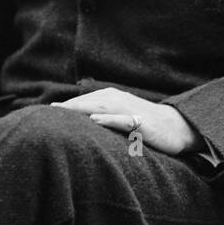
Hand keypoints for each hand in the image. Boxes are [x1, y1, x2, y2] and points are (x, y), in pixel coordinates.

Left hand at [52, 88, 204, 155]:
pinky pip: (123, 119)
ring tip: (63, 113)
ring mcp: (131, 110)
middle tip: (47, 113)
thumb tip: (78, 123)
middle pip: (89, 102)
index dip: (66, 107)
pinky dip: (108, 118)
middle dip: (69, 107)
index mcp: (113, 97)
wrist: (178, 127)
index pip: (84, 101)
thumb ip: (102, 116)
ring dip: (82, 109)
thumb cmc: (146, 124)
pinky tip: (94, 120)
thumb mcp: (121, 117)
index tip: (45, 113)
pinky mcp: (143, 123)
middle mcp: (120, 100)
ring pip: (103, 106)